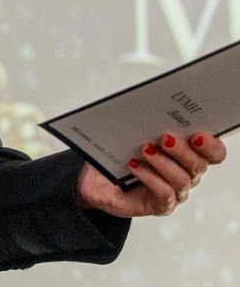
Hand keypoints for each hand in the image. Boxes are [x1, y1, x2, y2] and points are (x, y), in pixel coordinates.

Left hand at [77, 131, 225, 217]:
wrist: (99, 177)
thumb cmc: (120, 151)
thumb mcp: (135, 131)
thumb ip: (151, 122)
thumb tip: (153, 108)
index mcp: (188, 153)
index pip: (214, 152)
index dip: (210, 145)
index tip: (196, 135)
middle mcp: (187, 173)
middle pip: (198, 164)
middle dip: (182, 150)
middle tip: (165, 137)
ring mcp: (175, 191)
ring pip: (182, 179)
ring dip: (163, 162)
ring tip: (145, 149)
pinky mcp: (160, 205)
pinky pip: (164, 193)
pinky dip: (150, 177)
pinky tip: (135, 165)